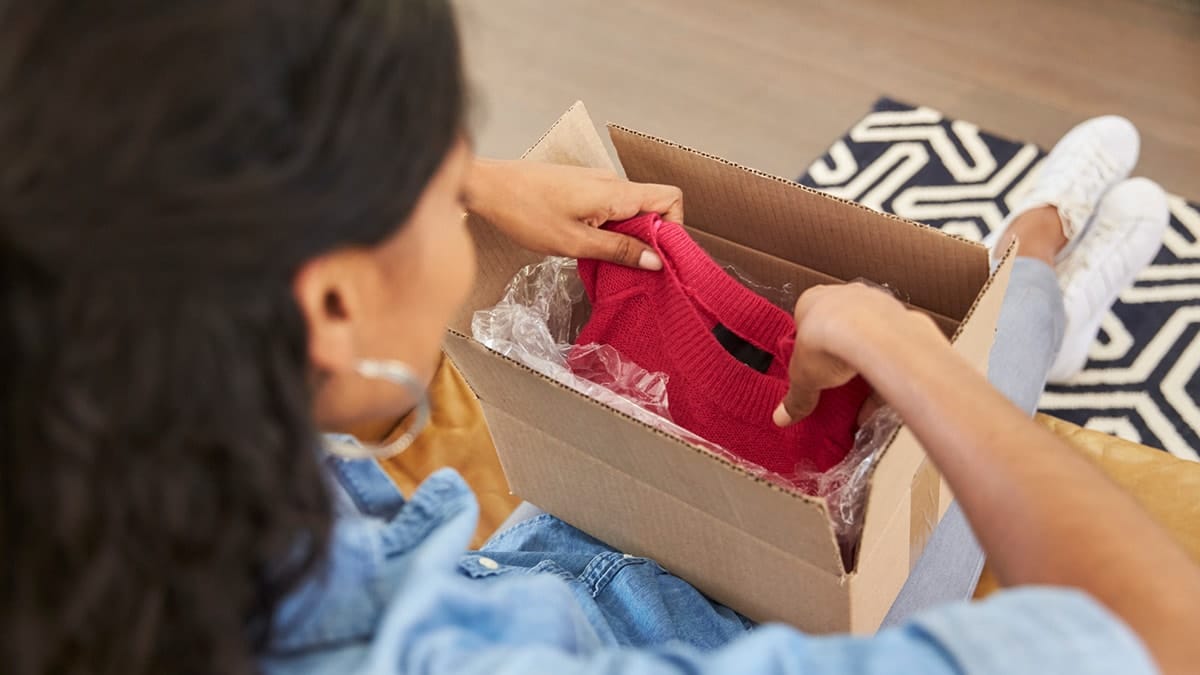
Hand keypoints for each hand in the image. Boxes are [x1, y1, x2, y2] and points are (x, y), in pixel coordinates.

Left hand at [464, 159, 683, 269]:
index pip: (670, 198)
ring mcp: (596, 182)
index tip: (657, 256)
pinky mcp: (581, 186)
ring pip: (629, 209)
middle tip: (629, 267)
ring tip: (603, 258)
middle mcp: (611, 182)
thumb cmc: (525, 211)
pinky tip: (587, 245)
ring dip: (625, 236)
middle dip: (649, 239)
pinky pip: (610, 207)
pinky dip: (608, 227)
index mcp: (616, 192)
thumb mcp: (574, 242)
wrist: (488, 186)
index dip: (673, 228)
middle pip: (652, 207)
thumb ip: (618, 251)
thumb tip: (655, 261)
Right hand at [773, 283, 945, 426]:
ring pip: (867, 334)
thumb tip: (781, 418)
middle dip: (838, 352)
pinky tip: (877, 400)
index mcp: (811, 301)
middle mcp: (843, 295)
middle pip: (839, 325)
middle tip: (835, 379)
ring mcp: (874, 303)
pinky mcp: (899, 317)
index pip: (805, 322)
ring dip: (863, 362)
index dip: (808, 346)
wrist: (871, 335)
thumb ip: (795, 398)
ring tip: (859, 395)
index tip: (810, 367)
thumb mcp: (803, 378)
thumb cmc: (826, 344)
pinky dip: (884, 373)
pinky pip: (890, 348)